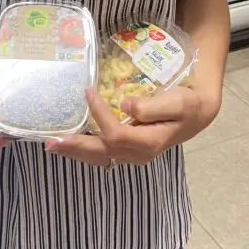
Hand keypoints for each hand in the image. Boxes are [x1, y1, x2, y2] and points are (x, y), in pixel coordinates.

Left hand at [45, 86, 220, 166]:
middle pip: (102, 152)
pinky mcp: (129, 150)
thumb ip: (152, 106)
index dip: (99, 114)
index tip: (87, 91)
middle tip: (51, 142)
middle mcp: (138, 153)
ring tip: (53, 145)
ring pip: (100, 157)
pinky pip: (103, 154)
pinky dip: (85, 150)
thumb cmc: (188, 105)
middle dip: (75, 147)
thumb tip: (126, 106)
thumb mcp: (177, 102)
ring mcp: (133, 154)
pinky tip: (71, 144)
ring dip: (76, 152)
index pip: (116, 133)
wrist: (197, 114)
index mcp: (149, 142)